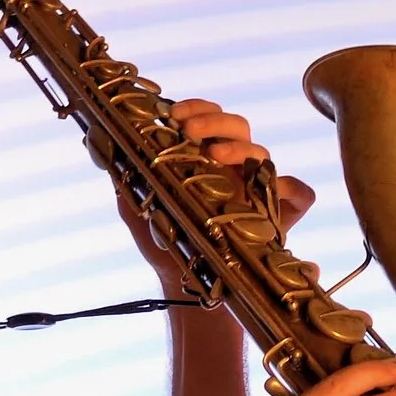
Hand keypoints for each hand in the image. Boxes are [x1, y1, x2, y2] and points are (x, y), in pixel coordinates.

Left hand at [115, 98, 318, 286]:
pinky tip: (277, 193)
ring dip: (241, 148)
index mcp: (204, 159)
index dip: (196, 109)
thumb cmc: (167, 242)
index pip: (208, 119)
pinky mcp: (280, 217)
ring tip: (217, 157)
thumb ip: (124, 174)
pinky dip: (296, 190)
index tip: (175, 116)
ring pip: (263, 153)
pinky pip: (301, 195)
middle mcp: (233, 168)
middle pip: (238, 126)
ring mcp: (258, 190)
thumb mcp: (138, 205)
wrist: (188, 286)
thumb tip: (94, 143)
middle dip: (215, 121)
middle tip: (190, 131)